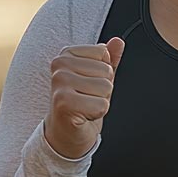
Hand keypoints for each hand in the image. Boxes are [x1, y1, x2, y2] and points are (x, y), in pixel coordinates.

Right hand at [44, 37, 124, 158]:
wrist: (65, 134)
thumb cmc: (81, 104)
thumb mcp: (97, 79)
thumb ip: (109, 59)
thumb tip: (118, 41)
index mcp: (66, 54)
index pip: (104, 53)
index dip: (103, 74)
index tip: (87, 86)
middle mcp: (59, 65)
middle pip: (106, 71)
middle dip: (103, 89)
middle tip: (86, 99)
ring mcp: (59, 83)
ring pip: (105, 87)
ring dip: (100, 101)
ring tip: (84, 107)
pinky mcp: (64, 102)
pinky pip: (101, 104)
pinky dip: (97, 114)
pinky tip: (83, 116)